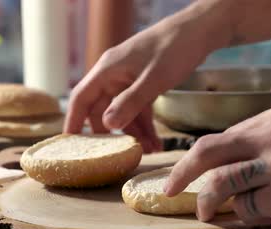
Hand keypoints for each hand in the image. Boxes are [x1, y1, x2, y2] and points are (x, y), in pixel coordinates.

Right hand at [64, 4, 228, 151]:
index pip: (81, 98)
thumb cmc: (175, 48)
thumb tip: (108, 124)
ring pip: (122, 112)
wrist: (200, 30)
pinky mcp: (143, 83)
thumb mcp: (153, 79)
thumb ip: (130, 102)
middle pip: (101, 109)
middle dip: (111, 134)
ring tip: (149, 151)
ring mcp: (128, 79)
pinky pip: (138, 108)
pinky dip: (145, 125)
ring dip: (134, 132)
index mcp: (107, 70)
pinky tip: (155, 141)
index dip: (73, 122)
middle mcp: (113, 75)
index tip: (70, 145)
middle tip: (117, 156)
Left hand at [164, 103, 270, 226]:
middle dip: (181, 171)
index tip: (190, 168)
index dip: (202, 157)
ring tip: (205, 213)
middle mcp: (269, 137)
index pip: (224, 137)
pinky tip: (251, 219)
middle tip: (169, 189)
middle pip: (208, 152)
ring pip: (222, 183)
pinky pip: (248, 208)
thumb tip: (247, 158)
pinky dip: (243, 216)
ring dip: (207, 201)